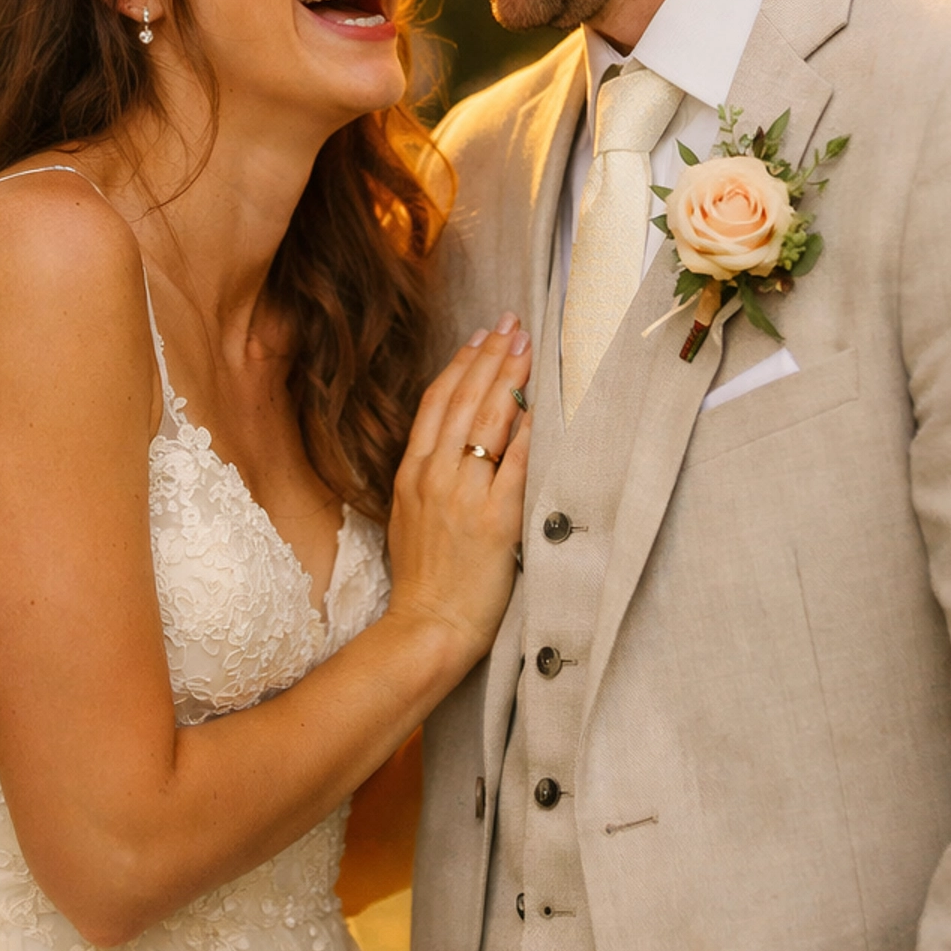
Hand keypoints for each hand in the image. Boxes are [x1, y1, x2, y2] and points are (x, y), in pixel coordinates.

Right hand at [386, 315, 531, 672]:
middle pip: (463, 401)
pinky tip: (540, 405)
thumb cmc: (424, 578)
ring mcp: (463, 495)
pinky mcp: (494, 520)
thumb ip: (429, 476)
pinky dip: (528, 431)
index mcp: (411, 473)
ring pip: (486, 422)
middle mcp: (434, 476)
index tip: (480, 336)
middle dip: (489, 357)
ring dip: (509, 378)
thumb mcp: (410, 516)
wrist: (427, 626)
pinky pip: (515, 463)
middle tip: (511, 324)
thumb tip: (457, 441)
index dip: (460, 364)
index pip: (436, 402)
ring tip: (525, 347)